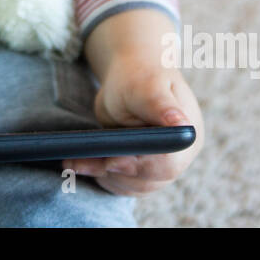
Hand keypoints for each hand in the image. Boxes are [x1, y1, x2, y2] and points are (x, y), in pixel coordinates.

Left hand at [64, 54, 203, 195]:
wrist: (130, 73)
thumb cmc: (139, 75)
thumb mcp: (147, 86)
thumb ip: (160, 106)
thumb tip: (181, 124)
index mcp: (187, 133)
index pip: (167, 164)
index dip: (139, 166)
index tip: (112, 161)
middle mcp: (179, 155)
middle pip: (147, 180)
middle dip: (113, 172)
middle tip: (80, 161)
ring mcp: (159, 165)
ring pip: (131, 185)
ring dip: (101, 176)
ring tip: (72, 163)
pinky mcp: (140, 169)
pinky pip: (121, 183)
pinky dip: (99, 176)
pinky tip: (77, 164)